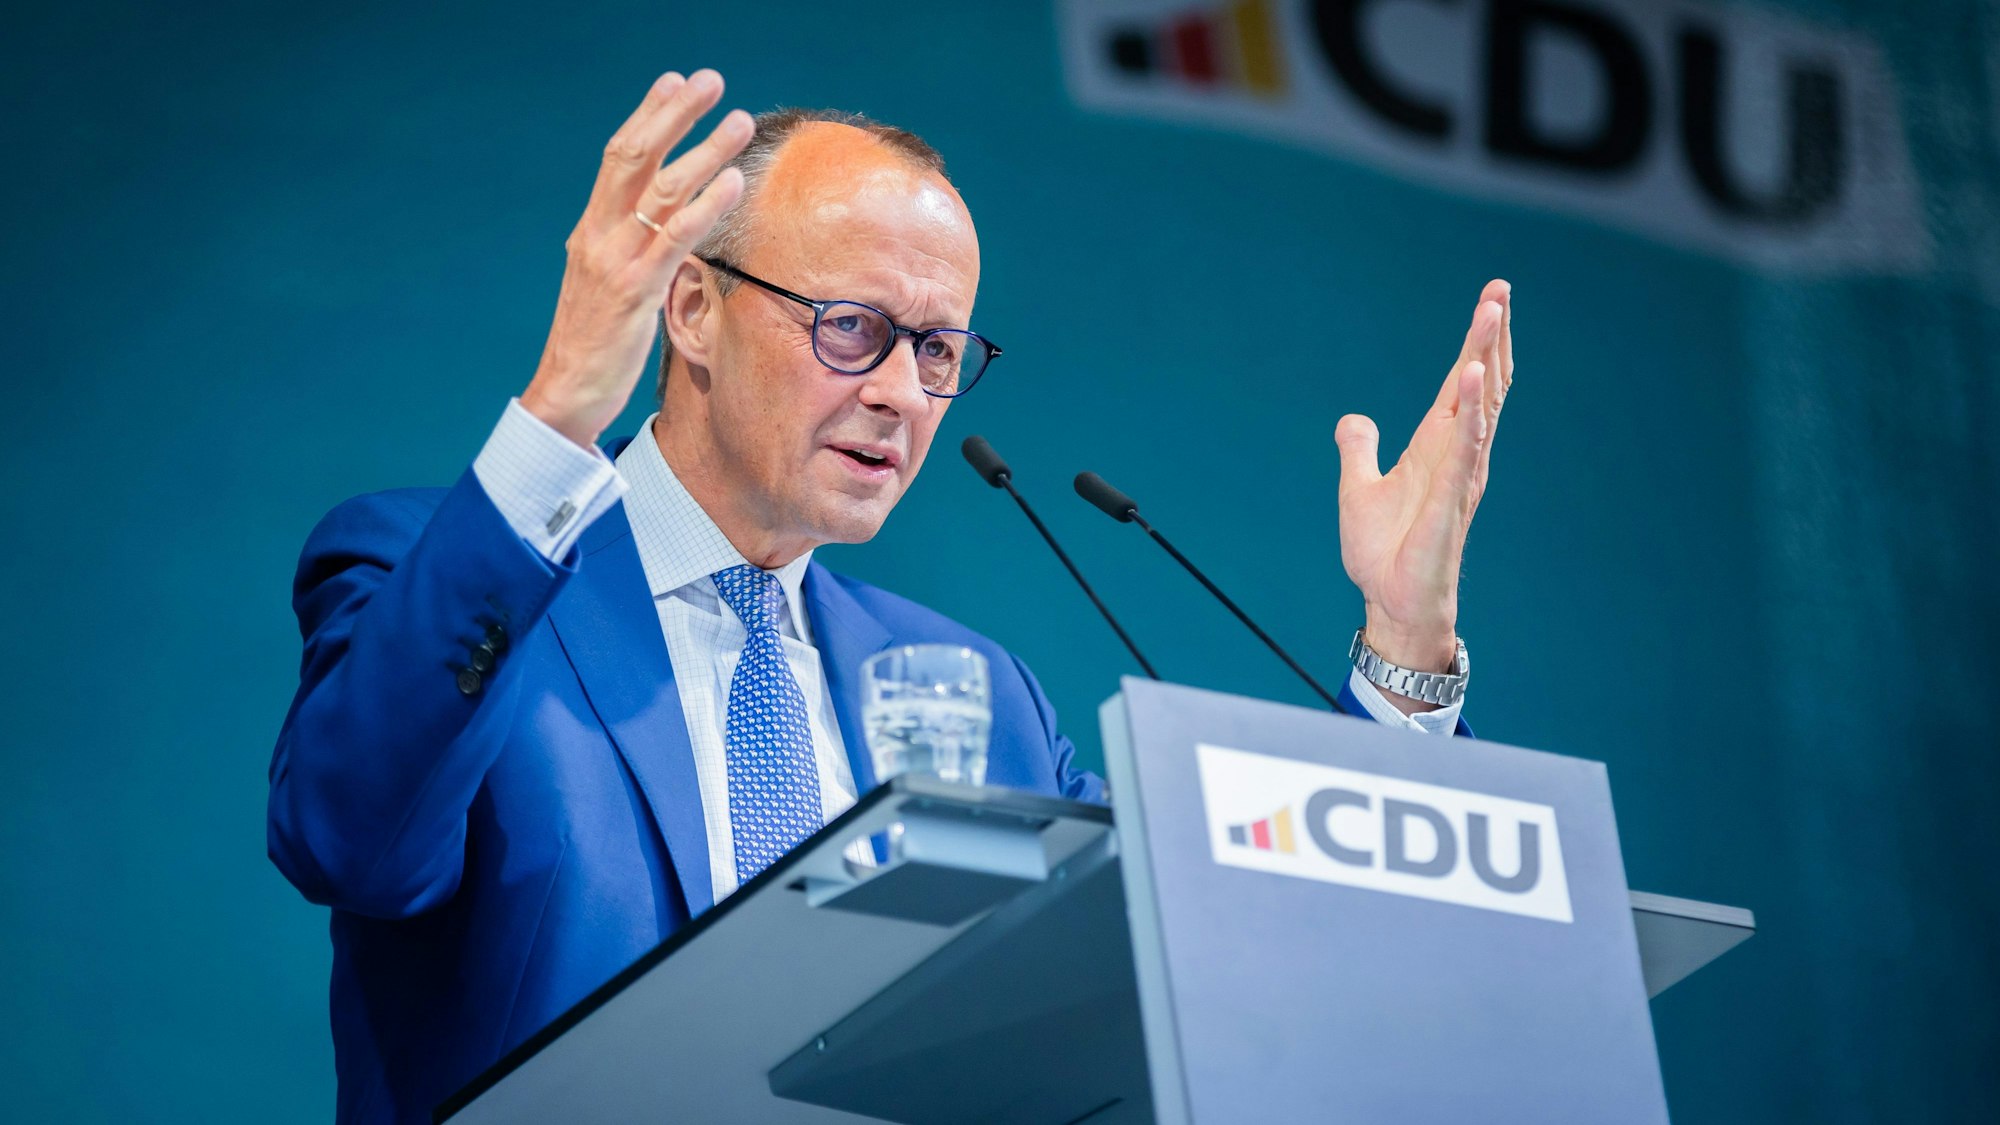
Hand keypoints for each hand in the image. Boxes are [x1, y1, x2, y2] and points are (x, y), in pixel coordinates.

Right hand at [519, 70, 751, 447]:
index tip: (674, 81)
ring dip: (704, 150)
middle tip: (710, 80)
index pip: (619, 157)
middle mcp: (599, 234)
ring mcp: (614, 261)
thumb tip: (662, 225)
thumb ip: (631, 249)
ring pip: (661, 190)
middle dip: (675, 113)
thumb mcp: (609, 283)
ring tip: (739, 121)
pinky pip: (673, 239)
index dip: (648, 115)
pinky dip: (704, 206)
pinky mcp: (634, 291)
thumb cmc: (597, 343)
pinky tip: (731, 183)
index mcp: (592, 229)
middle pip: (636, 156)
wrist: (566, 392)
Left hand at [1335, 280, 1512, 711]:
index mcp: (1434, 446)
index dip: (1475, 342)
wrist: (1390, 601)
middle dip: (1490, 337)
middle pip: (1479, 383)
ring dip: (1486, 359)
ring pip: (1480, 406)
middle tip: (1501, 291)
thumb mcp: (1359, 489)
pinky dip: (1470, 412)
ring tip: (1493, 315)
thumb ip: (1359, 451)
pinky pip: (1465, 448)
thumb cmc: (1385, 553)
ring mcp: (1458, 474)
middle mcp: (1455, 453)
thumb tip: (1353, 420)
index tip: (1491, 298)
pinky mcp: (1452, 500)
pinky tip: (1474, 378)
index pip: (1459, 383)